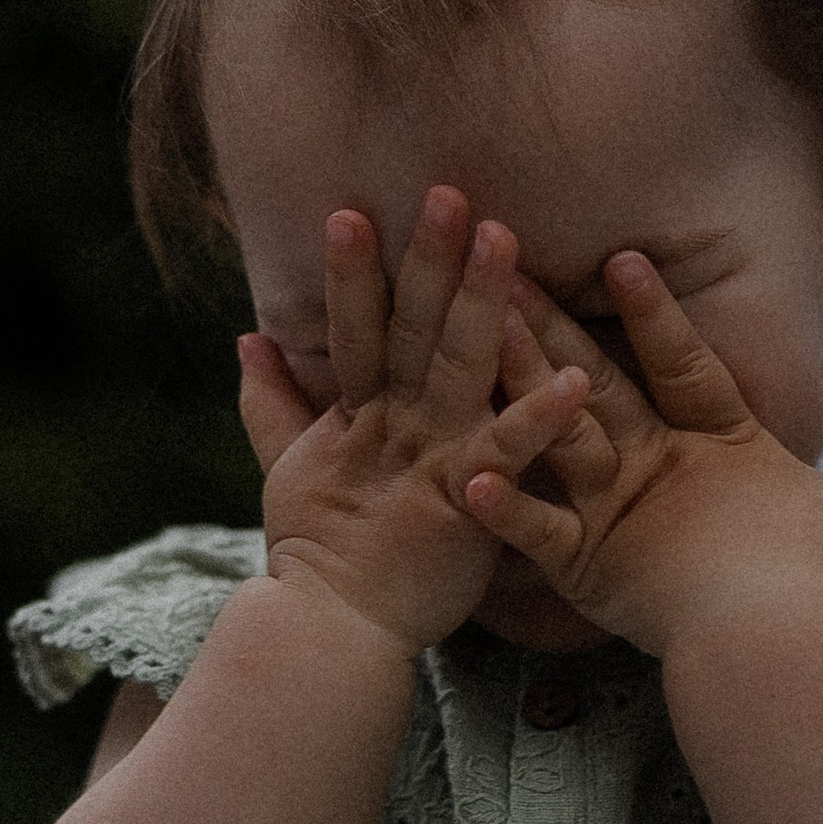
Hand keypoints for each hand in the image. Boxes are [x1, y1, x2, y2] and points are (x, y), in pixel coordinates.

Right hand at [240, 188, 589, 657]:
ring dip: (482, 302)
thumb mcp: (288, 470)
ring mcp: (428, 459)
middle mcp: (392, 426)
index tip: (354, 208)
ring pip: (457, 368)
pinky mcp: (466, 501)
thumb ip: (271, 403)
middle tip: (448, 191)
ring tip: (506, 240)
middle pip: (410, 329)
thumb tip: (248, 338)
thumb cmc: (321, 556)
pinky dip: (538, 418)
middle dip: (427, 259)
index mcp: (357, 417)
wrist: (331, 632)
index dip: (355, 272)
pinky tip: (573, 381)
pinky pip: (509, 454)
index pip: (354, 330)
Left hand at [462, 258, 822, 660]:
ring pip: (558, 430)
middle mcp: (662, 464)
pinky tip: (460, 477)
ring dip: (515, 379)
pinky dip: (500, 507)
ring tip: (473, 327)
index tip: (622, 257)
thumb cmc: (820, 575)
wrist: (782, 634)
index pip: (686, 363)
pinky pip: (534, 530)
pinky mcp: (588, 566)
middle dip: (552, 322)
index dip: (656, 312)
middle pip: (599, 380)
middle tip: (504, 265)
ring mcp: (620, 510)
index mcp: (723, 445)